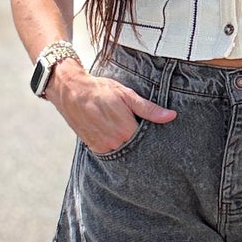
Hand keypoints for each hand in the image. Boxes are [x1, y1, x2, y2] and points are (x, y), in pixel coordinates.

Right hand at [47, 61, 176, 154]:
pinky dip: (116, 146)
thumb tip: (171, 116)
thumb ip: (149, 109)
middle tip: (142, 133)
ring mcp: (103, 146)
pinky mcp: (94, 147)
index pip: (148, 141)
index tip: (158, 135)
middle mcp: (115, 142)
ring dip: (128, 145)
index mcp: (126, 130)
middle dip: (142, 143)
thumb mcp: (127, 95)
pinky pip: (111, 152)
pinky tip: (118, 137)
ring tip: (127, 132)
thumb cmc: (100, 90)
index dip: (154, 137)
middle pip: (136, 148)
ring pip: (124, 151)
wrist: (71, 91)